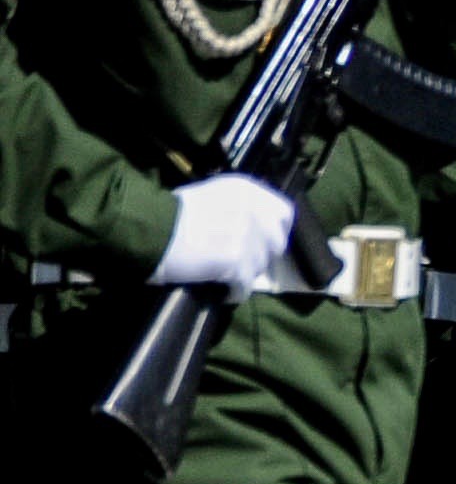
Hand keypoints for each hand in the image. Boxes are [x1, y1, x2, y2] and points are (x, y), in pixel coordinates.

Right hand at [149, 174, 296, 288]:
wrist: (143, 228)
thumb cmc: (168, 214)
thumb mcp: (209, 196)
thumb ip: (237, 208)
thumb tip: (256, 230)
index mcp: (245, 190)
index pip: (283, 213)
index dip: (274, 232)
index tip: (263, 243)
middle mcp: (251, 209)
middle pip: (274, 244)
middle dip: (259, 256)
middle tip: (240, 264)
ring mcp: (245, 235)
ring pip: (259, 267)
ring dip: (244, 275)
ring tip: (225, 277)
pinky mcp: (234, 260)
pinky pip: (244, 286)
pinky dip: (235, 292)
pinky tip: (225, 293)